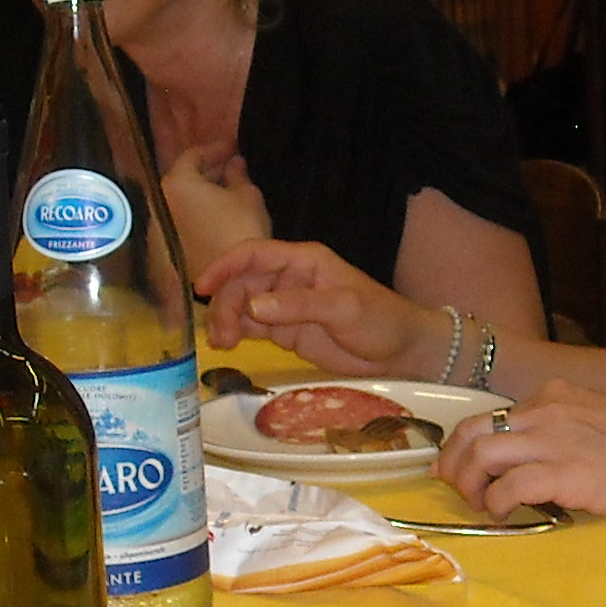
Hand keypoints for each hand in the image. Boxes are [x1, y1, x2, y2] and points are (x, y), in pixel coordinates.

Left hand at [161, 149, 272, 279]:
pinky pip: (182, 219)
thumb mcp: (247, 195)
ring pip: (182, 200)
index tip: (236, 146)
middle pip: (184, 178)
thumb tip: (233, 163)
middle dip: (209, 171)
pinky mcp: (166, 246)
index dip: (217, 148)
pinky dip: (197, 213)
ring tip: (229, 190)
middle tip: (234, 166)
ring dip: (202, 193)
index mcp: (177, 182)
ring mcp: (160, 226)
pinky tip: (218, 214)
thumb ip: (237, 173)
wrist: (230, 282)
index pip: (195, 154)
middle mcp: (160, 201)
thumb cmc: (241, 230)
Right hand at [196, 235, 428, 368]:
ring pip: (242, 306)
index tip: (203, 285)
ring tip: (224, 344)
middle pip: (242, 283)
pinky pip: (252, 326)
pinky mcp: (285, 331)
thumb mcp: (344, 307)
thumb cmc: (381, 320)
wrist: (402, 352)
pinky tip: (229, 346)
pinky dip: (237, 333)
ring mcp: (285, 306)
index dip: (225, 266)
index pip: (254, 254)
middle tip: (222, 336)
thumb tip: (254, 307)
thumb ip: (298, 305)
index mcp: (303, 261)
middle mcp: (288, 279)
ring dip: (227, 321)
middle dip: (225, 304)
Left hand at [441, 381, 605, 517]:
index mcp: (553, 396)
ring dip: (470, 486)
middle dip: (453, 466)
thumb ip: (560, 434)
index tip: (459, 472)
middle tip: (458, 493)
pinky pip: (509, 487)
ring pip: (481, 456)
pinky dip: (497, 504)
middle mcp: (547, 410)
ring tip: (484, 507)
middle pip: (471, 433)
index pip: (487, 417)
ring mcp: (557, 439)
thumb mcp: (597, 424)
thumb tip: (528, 465)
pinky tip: (508, 516)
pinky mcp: (569, 472)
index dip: (462, 448)